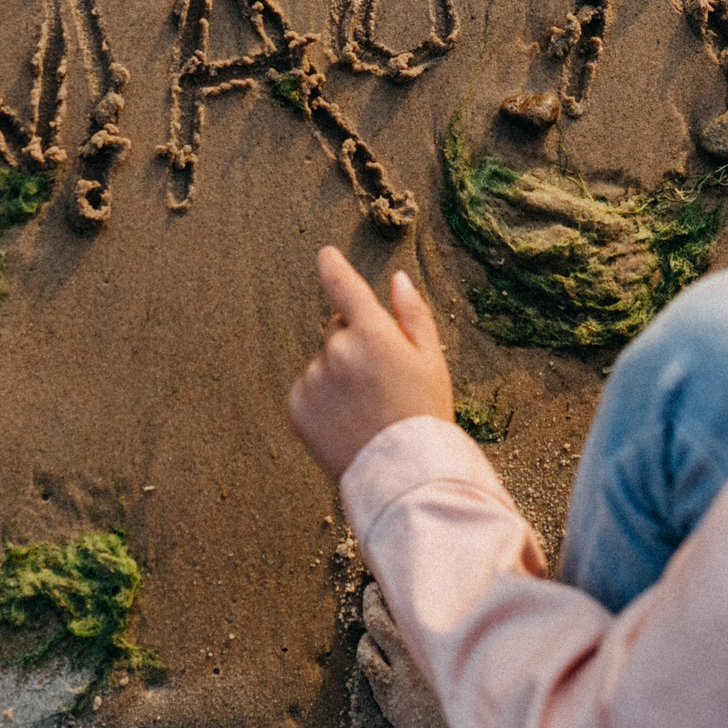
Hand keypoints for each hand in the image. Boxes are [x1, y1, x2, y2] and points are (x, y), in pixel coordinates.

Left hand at [287, 247, 454, 478]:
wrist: (402, 473)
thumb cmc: (424, 414)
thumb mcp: (431, 360)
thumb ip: (412, 314)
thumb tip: (396, 279)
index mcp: (372, 332)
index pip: (343, 286)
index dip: (332, 267)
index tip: (325, 255)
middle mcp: (337, 350)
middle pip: (336, 329)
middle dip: (353, 343)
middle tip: (380, 380)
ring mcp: (313, 379)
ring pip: (322, 362)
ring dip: (337, 375)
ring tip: (365, 409)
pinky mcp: (296, 407)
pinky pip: (307, 390)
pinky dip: (321, 401)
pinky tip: (346, 422)